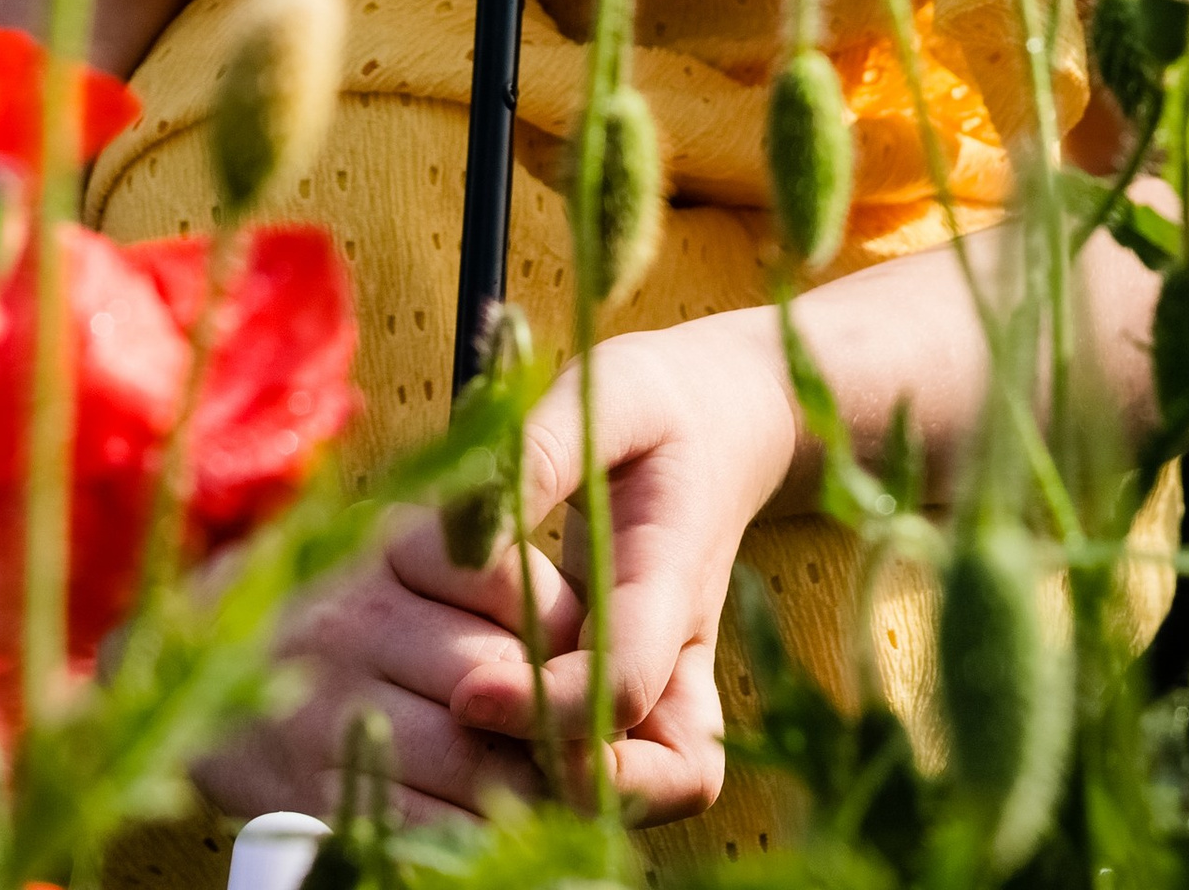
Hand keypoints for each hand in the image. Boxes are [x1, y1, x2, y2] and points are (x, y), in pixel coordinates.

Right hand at [193, 506, 581, 827]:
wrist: (192, 657)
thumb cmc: (333, 597)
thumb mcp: (399, 552)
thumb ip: (484, 575)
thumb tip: (583, 638)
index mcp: (391, 543)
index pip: (515, 584)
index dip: (569, 635)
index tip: (589, 661)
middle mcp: (356, 618)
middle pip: (498, 681)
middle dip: (559, 726)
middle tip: (592, 746)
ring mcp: (326, 706)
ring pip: (465, 758)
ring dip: (526, 788)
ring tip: (552, 791)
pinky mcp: (307, 788)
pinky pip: (414, 821)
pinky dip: (468, 833)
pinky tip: (491, 824)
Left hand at [451, 312, 799, 823]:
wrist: (725, 421)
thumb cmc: (659, 406)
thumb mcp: (606, 395)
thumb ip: (540, 454)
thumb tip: (463, 532)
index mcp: (673, 580)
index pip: (627, 679)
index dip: (552, 705)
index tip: (469, 695)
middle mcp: (680, 654)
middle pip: (657, 777)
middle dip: (562, 776)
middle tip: (465, 735)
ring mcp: (670, 684)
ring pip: (644, 793)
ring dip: (558, 785)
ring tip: (467, 735)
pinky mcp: (644, 695)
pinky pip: (615, 770)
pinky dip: (552, 765)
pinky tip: (483, 719)